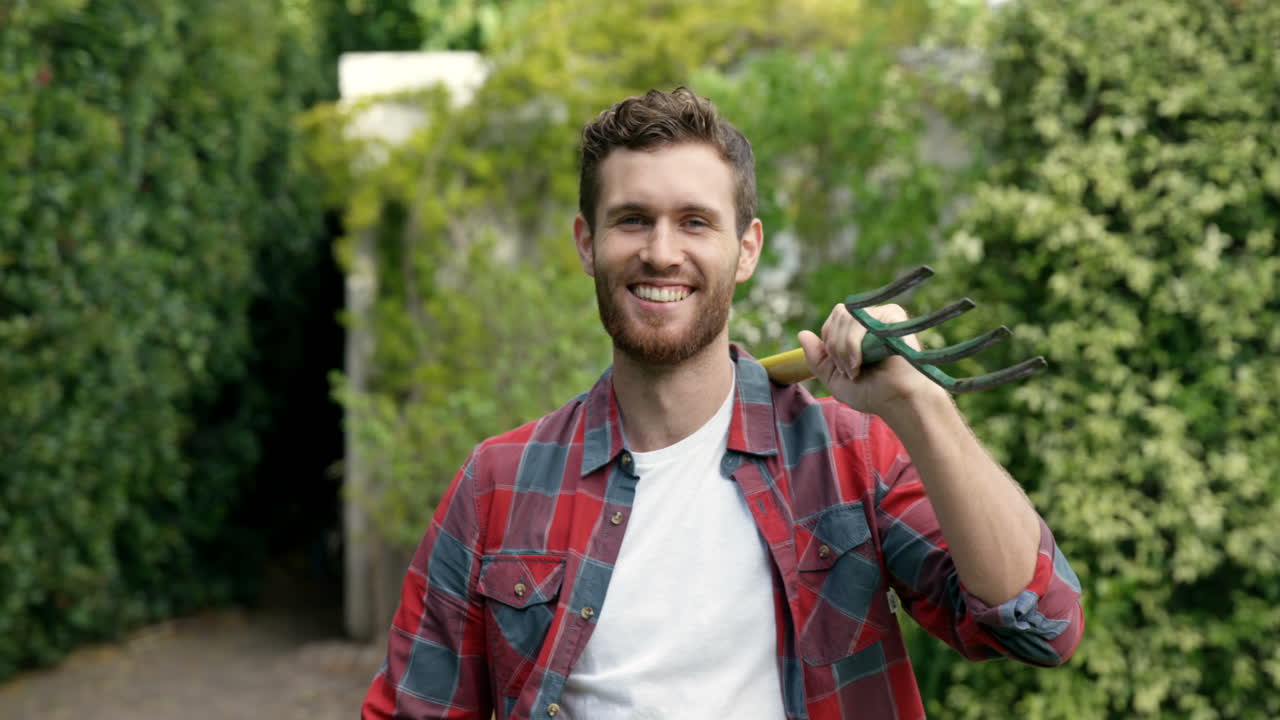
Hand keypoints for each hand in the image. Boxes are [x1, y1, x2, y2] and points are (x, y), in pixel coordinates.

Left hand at [797, 303, 946, 416]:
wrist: (898, 401)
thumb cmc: (872, 392)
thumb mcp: (834, 378)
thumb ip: (816, 358)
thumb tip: (801, 333)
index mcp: (859, 331)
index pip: (832, 321)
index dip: (830, 344)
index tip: (842, 368)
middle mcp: (871, 319)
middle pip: (837, 315)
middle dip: (835, 347)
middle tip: (849, 371)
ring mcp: (882, 315)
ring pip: (844, 316)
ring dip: (843, 348)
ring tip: (856, 369)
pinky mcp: (893, 315)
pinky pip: (859, 320)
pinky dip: (853, 343)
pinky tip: (863, 361)